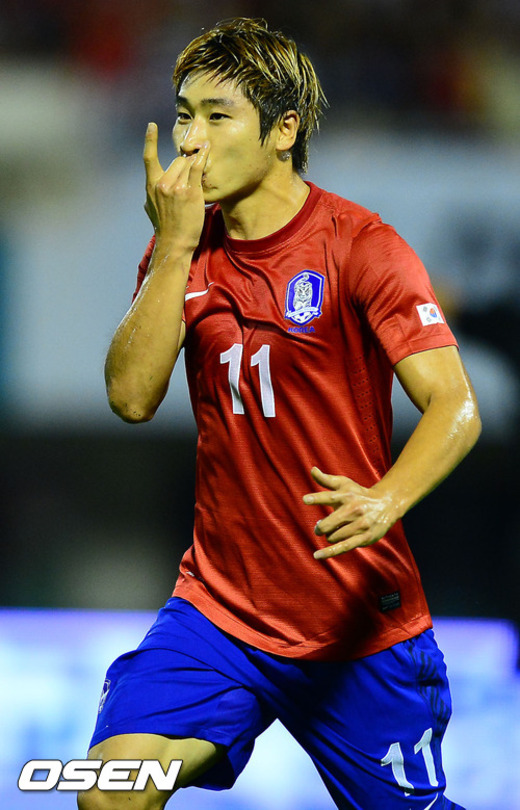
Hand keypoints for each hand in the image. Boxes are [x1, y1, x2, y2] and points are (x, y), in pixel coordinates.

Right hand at [143, 122, 208, 250]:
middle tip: (190, 183)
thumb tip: (147, 196)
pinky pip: (197, 167)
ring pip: (188, 164)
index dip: (150, 140)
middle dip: (185, 168)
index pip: (148, 158)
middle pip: (177, 160)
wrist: (174, 244)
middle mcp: (161, 183)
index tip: (151, 126)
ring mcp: (175, 187)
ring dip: (194, 171)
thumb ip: (151, 198)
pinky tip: (206, 149)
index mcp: (151, 186)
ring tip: (195, 187)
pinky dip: (202, 157)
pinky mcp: (190, 191)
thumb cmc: (165, 229)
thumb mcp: (151, 210)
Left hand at [303, 467, 397, 559]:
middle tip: (320, 527)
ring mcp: (359, 525)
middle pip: (327, 523)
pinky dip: (329, 552)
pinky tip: (317, 555)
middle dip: (320, 527)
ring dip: (329, 535)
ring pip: (333, 536)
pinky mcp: (364, 538)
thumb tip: (312, 469)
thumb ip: (326, 480)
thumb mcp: (345, 484)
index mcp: (346, 496)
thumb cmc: (359, 494)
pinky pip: (343, 547)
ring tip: (333, 531)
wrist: (386, 505)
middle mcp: (353, 510)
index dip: (316, 498)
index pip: (329, 496)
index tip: (305, 499)